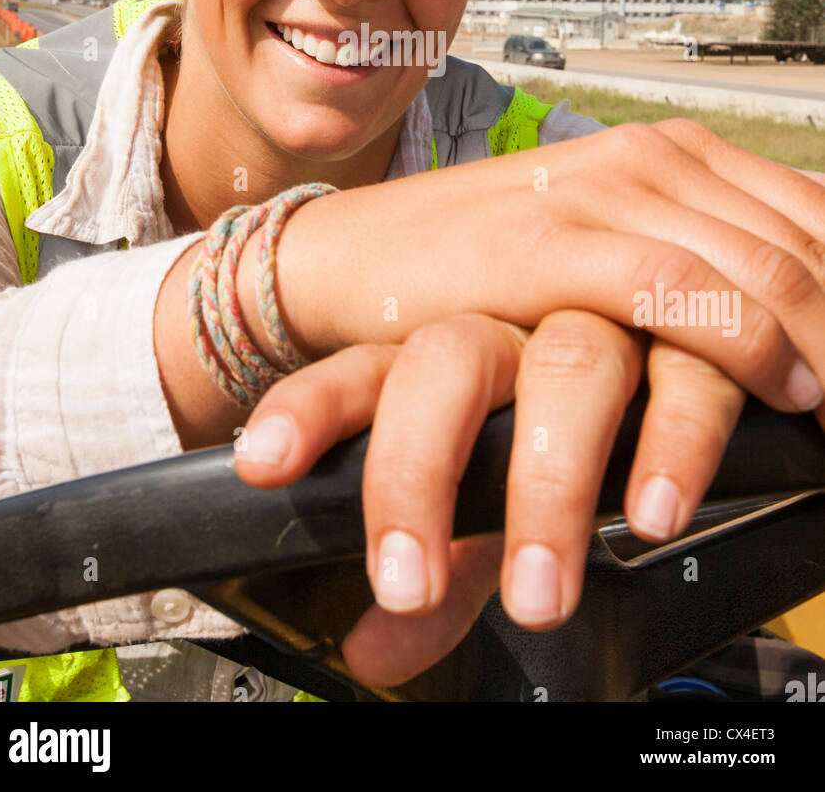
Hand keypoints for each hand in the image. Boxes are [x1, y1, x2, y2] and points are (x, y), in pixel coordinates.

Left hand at [233, 308, 745, 688]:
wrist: (651, 303)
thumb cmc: (548, 422)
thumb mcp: (490, 499)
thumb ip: (441, 571)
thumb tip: (373, 652)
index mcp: (442, 356)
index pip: (362, 373)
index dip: (310, 411)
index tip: (266, 462)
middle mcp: (512, 330)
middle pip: (448, 365)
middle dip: (419, 472)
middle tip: (407, 587)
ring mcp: (598, 323)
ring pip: (567, 366)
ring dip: (551, 482)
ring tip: (540, 592)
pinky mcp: (688, 338)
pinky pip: (685, 377)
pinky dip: (672, 445)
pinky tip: (652, 511)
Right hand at [239, 118, 824, 428]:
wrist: (355, 256)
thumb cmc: (482, 263)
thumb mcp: (603, 245)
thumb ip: (690, 260)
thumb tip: (786, 312)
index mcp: (670, 152)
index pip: (812, 215)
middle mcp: (648, 159)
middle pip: (803, 245)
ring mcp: (599, 194)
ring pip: (760, 267)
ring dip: (819, 348)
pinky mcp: (551, 243)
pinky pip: (682, 290)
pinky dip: (749, 343)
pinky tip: (784, 390)